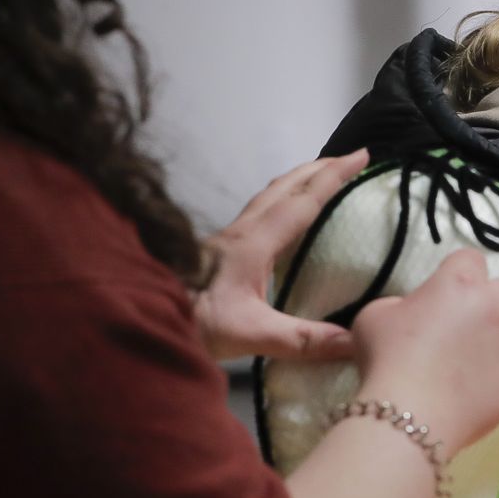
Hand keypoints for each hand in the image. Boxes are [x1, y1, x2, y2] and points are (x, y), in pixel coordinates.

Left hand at [194, 150, 370, 360]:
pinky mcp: (215, 253)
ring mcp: (225, 241)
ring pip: (268, 197)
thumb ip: (304, 340)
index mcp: (253, 244)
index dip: (334, 176)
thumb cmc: (190, 325)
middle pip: (284, 187)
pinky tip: (282, 223)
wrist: (136, 321)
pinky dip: (280, 203)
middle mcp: (240, 234)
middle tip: (349, 159)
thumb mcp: (250, 335)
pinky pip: (257, 214)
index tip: (361, 155)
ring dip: (298, 182)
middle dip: (319, 169)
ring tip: (321, 180)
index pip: (303, 201)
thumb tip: (355, 342)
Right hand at [352, 249, 498, 451]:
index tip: (442, 290)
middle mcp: (496, 309)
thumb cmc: (388, 359)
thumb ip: (399, 305)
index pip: (471, 258)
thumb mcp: (374, 317)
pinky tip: (489, 388)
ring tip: (476, 358)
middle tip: (461, 322)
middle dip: (488, 301)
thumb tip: (409, 313)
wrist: (409, 417)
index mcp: (462, 284)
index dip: (456, 272)